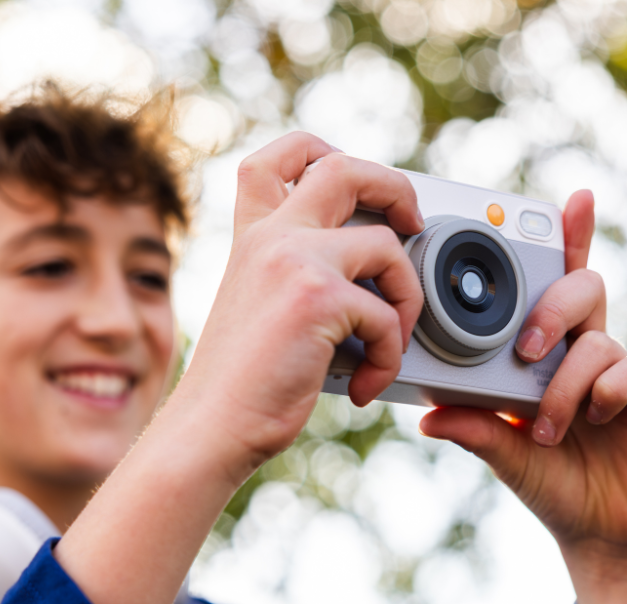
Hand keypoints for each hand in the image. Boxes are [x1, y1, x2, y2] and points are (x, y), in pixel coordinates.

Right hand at [54, 133, 422, 603]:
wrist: (211, 428)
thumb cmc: (240, 386)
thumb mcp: (262, 309)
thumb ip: (299, 278)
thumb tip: (369, 279)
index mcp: (254, 237)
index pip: (278, 157)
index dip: (325, 152)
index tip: (363, 187)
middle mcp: (271, 237)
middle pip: (345, 169)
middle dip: (395, 187)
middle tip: (415, 224)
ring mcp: (294, 260)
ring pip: (387, 243)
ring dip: (406, 297)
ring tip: (388, 341)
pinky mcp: (318, 298)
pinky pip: (387, 315)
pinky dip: (390, 355)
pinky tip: (366, 386)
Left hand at [419, 191, 626, 603]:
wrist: (601, 534)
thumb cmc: (551, 484)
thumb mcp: (501, 453)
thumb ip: (472, 428)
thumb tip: (425, 412)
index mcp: (549, 350)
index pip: (556, 283)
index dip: (568, 239)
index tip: (570, 201)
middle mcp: (586, 349)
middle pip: (582, 288)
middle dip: (551, 309)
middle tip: (526, 350)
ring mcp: (621, 370)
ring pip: (600, 336)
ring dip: (567, 380)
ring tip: (549, 426)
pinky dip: (608, 389)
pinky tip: (596, 418)